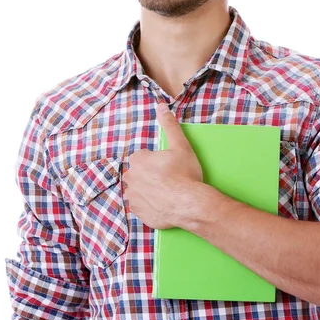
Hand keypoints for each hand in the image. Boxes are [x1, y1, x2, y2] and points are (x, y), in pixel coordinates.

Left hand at [121, 102, 204, 229]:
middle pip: (140, 173)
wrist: (189, 204)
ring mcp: (133, 198)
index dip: (157, 161)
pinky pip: (142, 207)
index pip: (143, 157)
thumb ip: (170, 125)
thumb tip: (161, 106)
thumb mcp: (181, 146)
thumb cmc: (185, 174)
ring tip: (167, 193)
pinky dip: (150, 205)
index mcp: (138, 160)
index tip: (168, 166)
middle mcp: (130, 178)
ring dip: (149, 190)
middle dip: (151, 175)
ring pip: (139, 190)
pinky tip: (164, 204)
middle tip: (170, 179)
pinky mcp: (138, 213)